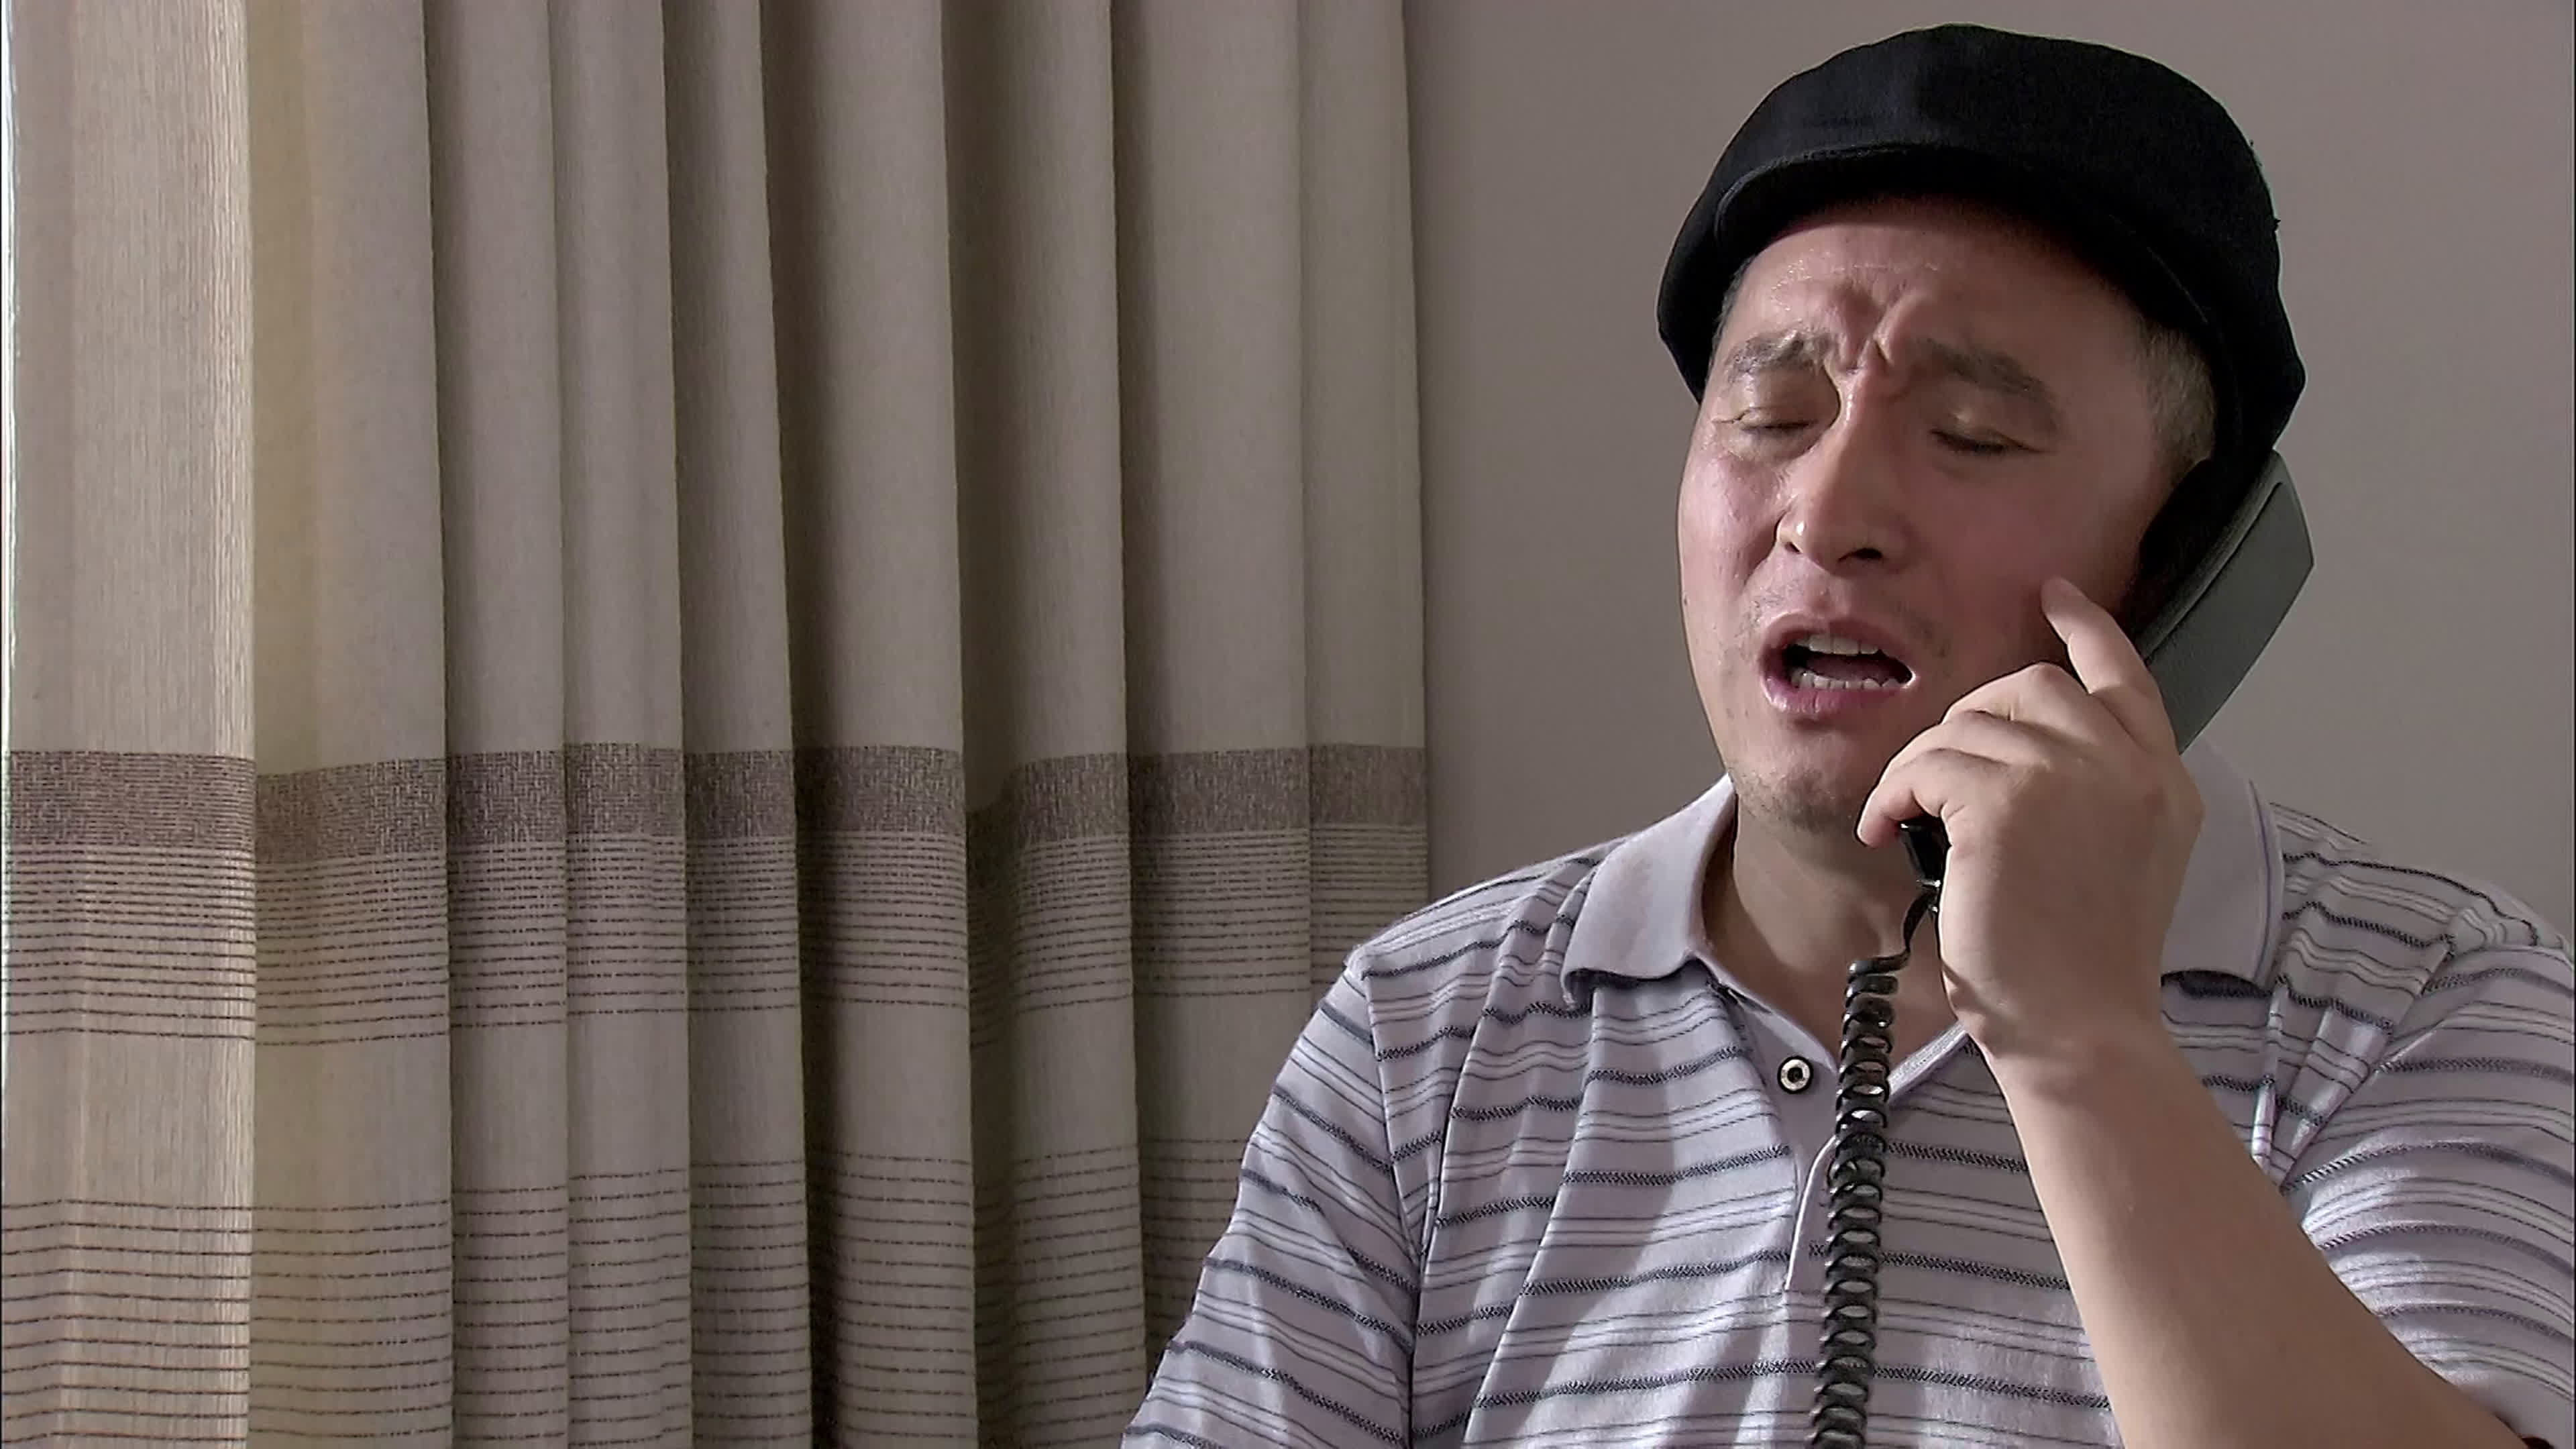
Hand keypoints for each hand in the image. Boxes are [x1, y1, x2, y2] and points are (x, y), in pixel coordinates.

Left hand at [1857, 577, 2202, 1073]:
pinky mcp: (2005, 801)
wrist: (2081, 1030)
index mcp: (2163, 781)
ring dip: (1922, 771)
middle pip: (2029, 687)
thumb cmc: (2083, 968)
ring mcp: (2069, 776)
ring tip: (1908, 825)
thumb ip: (2097, 792)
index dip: (2087, 628)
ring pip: (1965, 724)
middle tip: (1940, 787)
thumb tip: (2014, 747)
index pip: (2126, 674)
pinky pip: (1924, 764)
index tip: (2055, 596)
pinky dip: (1893, 795)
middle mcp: (2126, 766)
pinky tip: (1889, 834)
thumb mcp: (2124, 861)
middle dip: (1972, 725)